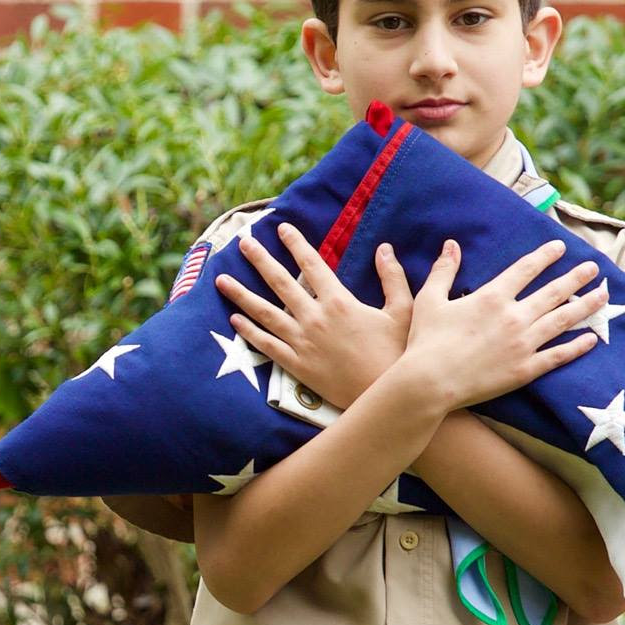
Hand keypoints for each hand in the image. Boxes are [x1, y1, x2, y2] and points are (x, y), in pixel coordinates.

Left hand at [215, 222, 413, 408]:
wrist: (384, 396)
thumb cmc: (396, 354)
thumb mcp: (403, 311)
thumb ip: (393, 278)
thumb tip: (385, 248)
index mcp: (339, 302)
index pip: (312, 264)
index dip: (295, 243)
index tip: (281, 228)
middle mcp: (314, 318)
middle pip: (280, 283)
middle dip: (259, 260)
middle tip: (242, 243)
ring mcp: (302, 342)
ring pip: (264, 313)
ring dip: (241, 294)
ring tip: (221, 280)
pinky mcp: (296, 366)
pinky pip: (267, 345)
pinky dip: (249, 331)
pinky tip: (235, 319)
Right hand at [402, 236, 607, 409]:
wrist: (430, 383)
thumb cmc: (426, 342)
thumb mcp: (430, 300)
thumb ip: (444, 270)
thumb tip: (451, 244)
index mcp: (493, 296)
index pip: (527, 269)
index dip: (545, 256)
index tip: (561, 247)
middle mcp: (514, 316)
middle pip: (554, 292)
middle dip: (576, 277)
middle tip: (594, 268)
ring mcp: (523, 344)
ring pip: (563, 320)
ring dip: (585, 306)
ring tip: (602, 295)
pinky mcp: (525, 370)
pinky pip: (558, 355)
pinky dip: (577, 347)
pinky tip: (591, 339)